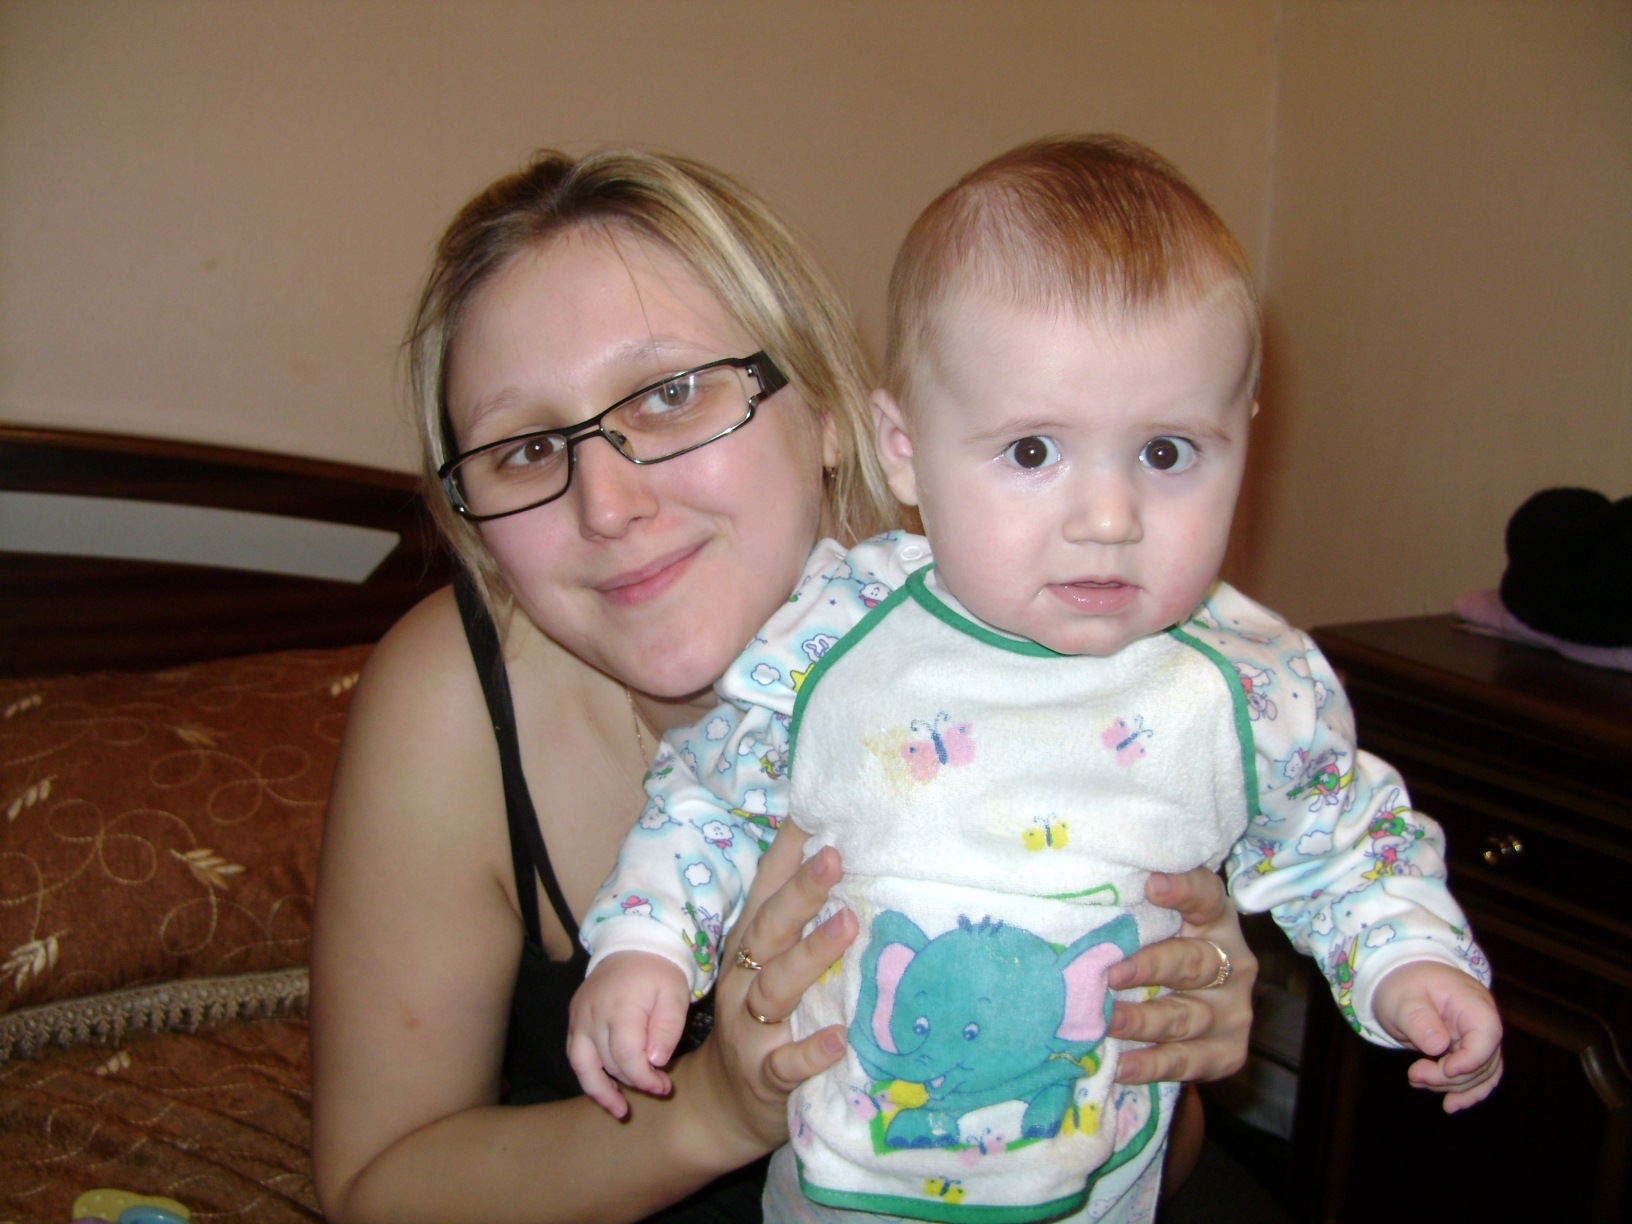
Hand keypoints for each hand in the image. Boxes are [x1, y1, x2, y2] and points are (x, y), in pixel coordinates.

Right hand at [567, 952, 690, 1118]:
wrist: (633, 945)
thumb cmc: (659, 972)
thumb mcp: (674, 996)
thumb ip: (667, 1029)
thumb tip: (655, 1061)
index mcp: (621, 1007)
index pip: (627, 1056)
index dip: (644, 1078)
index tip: (664, 1087)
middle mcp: (593, 1014)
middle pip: (609, 1062)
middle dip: (634, 1081)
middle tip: (658, 1087)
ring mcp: (579, 1017)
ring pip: (584, 1064)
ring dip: (601, 1090)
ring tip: (619, 1110)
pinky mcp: (574, 1019)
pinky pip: (576, 1054)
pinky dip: (588, 1075)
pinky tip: (604, 1089)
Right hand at [689, 828, 857, 1150]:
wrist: (722, 1105)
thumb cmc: (762, 1019)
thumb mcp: (770, 965)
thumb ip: (799, 922)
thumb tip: (842, 854)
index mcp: (750, 945)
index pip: (767, 887)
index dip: (788, 848)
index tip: (817, 806)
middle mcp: (744, 977)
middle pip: (770, 926)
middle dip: (801, 890)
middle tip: (836, 856)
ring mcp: (750, 1027)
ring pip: (777, 986)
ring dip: (812, 954)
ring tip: (849, 926)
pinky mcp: (764, 1075)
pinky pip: (786, 1063)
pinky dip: (812, 1051)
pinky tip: (841, 1037)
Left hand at [1106, 868, 1256, 1083]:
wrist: (1181, 1005)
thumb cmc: (1153, 948)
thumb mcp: (1150, 920)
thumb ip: (1131, 904)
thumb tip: (1082, 884)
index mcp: (1214, 920)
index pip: (1206, 897)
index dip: (1183, 890)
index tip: (1152, 885)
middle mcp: (1232, 963)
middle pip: (1195, 963)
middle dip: (1151, 968)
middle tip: (1110, 974)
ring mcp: (1233, 1011)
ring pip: (1187, 1016)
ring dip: (1144, 1021)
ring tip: (1107, 1022)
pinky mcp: (1227, 1051)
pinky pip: (1187, 1061)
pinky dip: (1153, 1066)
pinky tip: (1122, 1065)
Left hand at [1371, 960, 1503, 1112]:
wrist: (1402, 978)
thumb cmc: (1403, 984)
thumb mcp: (1403, 999)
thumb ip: (1419, 1020)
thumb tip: (1438, 1046)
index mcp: (1472, 1002)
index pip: (1487, 1035)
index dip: (1471, 1059)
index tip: (1445, 1069)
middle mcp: (1482, 1021)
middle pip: (1483, 1061)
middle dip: (1450, 1077)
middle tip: (1414, 1075)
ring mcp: (1478, 1037)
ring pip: (1481, 1074)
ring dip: (1452, 1086)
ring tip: (1417, 1080)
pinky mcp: (1470, 1050)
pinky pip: (1478, 1076)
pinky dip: (1466, 1092)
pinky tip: (1451, 1106)